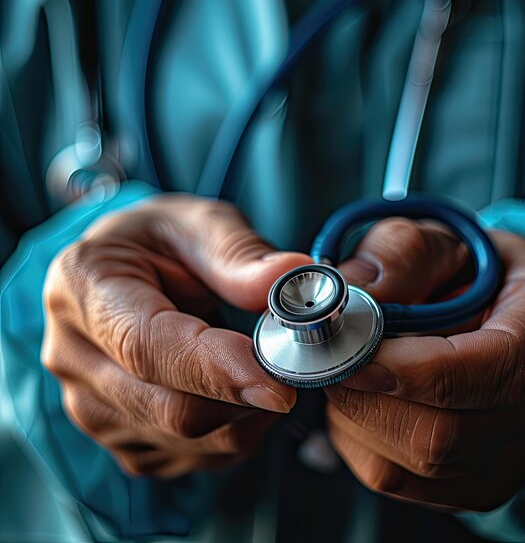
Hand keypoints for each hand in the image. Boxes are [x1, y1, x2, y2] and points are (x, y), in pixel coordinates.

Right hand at [42, 195, 310, 476]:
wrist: (126, 270)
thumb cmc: (160, 241)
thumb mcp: (199, 224)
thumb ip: (240, 254)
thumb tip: (292, 277)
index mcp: (84, 285)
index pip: (147, 345)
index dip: (217, 370)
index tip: (279, 383)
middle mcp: (74, 355)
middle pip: (169, 407)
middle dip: (246, 395)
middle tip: (295, 366)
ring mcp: (91, 405)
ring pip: (186, 440)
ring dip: (244, 414)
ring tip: (262, 366)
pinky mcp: (119, 436)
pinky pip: (188, 456)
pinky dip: (230, 431)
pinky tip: (238, 391)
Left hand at [326, 218, 524, 510]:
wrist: (489, 305)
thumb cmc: (467, 269)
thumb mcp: (439, 238)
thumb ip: (401, 253)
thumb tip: (354, 291)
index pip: (500, 366)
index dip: (418, 369)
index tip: (355, 353)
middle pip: (451, 432)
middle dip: (369, 397)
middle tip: (331, 358)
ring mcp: (521, 447)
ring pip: (420, 465)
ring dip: (360, 418)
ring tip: (351, 370)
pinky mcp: (484, 479)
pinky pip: (406, 482)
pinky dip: (364, 441)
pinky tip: (363, 400)